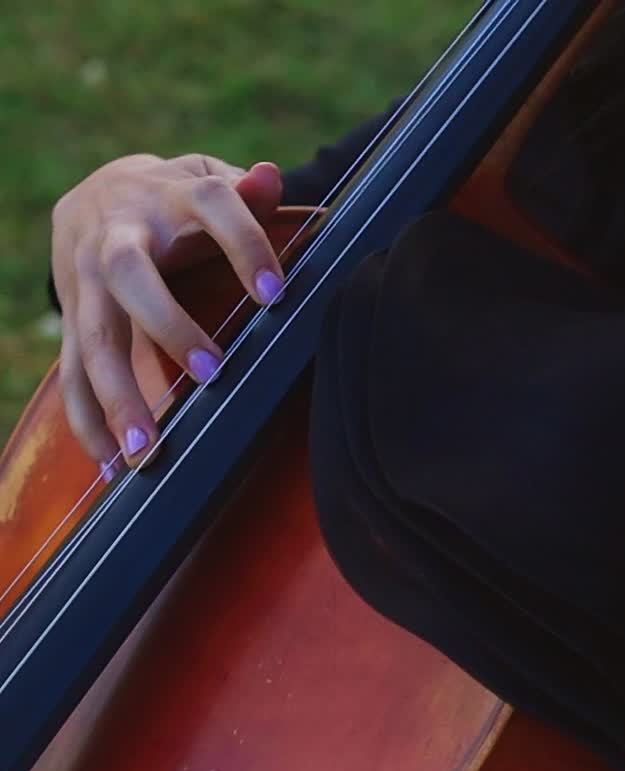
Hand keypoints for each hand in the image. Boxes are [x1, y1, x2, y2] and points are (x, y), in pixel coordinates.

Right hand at [50, 153, 285, 468]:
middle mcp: (118, 235)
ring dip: (118, 396)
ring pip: (94, 335)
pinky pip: (73, 373)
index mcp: (168, 196)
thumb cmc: (176, 200)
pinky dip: (89, 421)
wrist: (98, 194)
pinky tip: (113, 463)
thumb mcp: (206, 180)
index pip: (211, 205)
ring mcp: (87, 279)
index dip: (244, 243)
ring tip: (146, 451)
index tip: (276, 294)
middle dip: (166, 326)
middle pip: (131, 276)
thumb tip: (271, 177)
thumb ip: (242, 188)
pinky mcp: (73, 317)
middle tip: (211, 375)